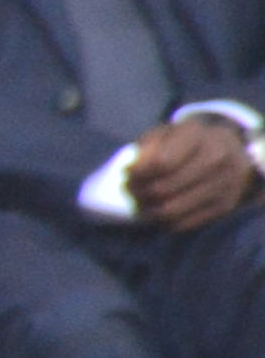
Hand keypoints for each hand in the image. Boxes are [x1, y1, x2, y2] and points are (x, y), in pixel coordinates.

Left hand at [131, 112, 258, 230]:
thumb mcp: (164, 133)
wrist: (230, 150)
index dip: (137, 173)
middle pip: (162, 189)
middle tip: (129, 190)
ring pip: (170, 210)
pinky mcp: (224, 205)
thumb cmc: (185, 142)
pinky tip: (157, 210)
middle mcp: (216, 158)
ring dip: (146, 210)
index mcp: (197, 135)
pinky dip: (162, 222)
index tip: (128, 173)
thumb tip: (131, 172)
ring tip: (139, 202)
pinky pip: (182, 224)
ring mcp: (223, 184)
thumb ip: (145, 148)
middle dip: (138, 192)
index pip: (160, 164)